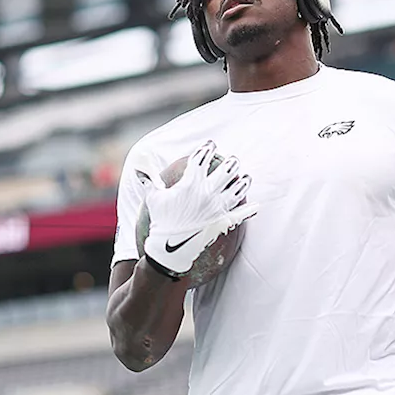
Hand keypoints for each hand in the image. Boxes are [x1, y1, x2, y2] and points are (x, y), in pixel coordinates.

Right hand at [142, 141, 256, 276]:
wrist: (170, 249)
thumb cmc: (160, 222)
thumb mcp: (153, 199)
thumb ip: (149, 181)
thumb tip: (138, 169)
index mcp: (191, 183)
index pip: (202, 159)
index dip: (207, 149)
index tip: (210, 145)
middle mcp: (208, 192)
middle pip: (226, 170)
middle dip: (231, 162)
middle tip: (232, 160)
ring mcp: (218, 207)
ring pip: (238, 189)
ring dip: (243, 181)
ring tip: (244, 178)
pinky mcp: (224, 222)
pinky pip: (241, 214)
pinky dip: (249, 210)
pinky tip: (256, 206)